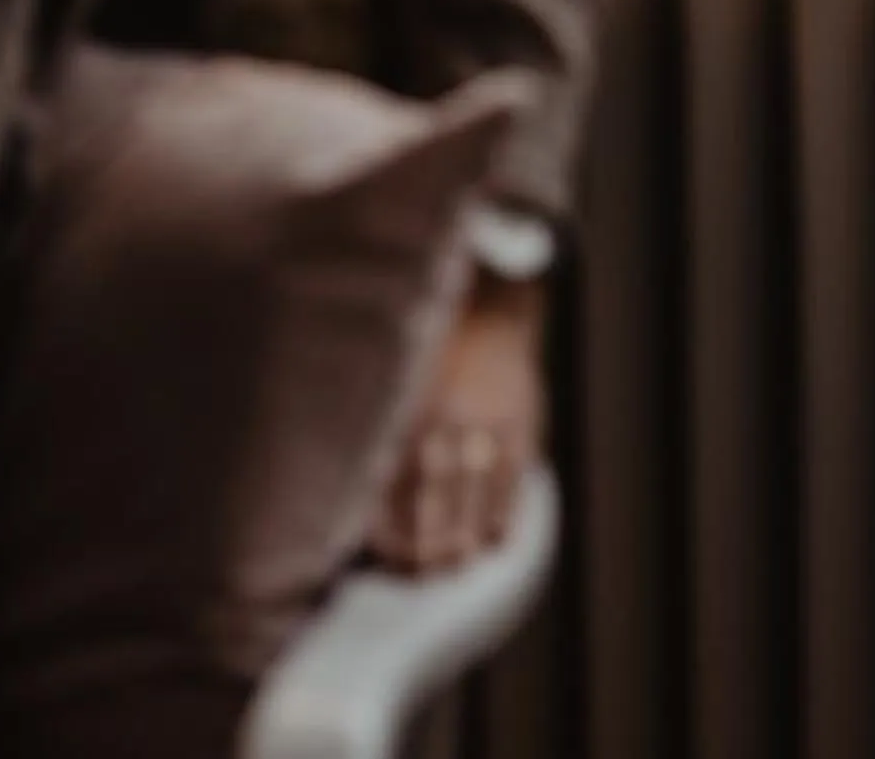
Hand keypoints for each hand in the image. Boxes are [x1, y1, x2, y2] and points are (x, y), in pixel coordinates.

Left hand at [371, 275, 546, 575]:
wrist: (490, 301)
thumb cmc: (434, 346)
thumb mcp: (401, 382)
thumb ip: (383, 434)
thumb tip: (355, 494)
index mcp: (403, 417)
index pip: (388, 498)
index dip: (387, 540)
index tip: (387, 561)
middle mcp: (440, 426)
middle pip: (428, 513)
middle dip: (423, 554)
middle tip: (421, 574)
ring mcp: (483, 429)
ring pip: (470, 508)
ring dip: (462, 545)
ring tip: (456, 564)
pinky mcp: (519, 428)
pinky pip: (509, 489)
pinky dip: (501, 520)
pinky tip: (494, 539)